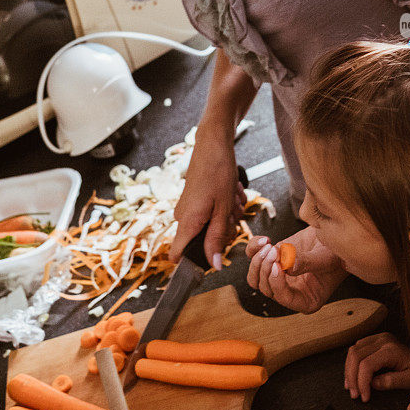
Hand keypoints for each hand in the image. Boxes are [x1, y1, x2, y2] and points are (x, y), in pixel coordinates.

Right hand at [168, 126, 245, 268]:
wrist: (213, 145)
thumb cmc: (218, 172)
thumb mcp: (222, 209)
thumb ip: (217, 239)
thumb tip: (214, 265)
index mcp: (187, 223)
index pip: (177, 255)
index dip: (193, 262)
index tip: (212, 258)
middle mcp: (184, 217)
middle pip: (204, 240)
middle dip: (224, 229)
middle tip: (232, 212)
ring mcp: (189, 207)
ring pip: (212, 223)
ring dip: (228, 213)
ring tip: (232, 196)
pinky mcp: (195, 199)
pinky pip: (212, 211)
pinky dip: (224, 204)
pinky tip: (230, 191)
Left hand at [246, 226, 347, 313]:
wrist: (331, 236)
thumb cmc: (335, 251)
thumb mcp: (326, 258)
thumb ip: (308, 262)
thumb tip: (288, 266)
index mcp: (306, 300)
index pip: (284, 298)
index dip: (277, 284)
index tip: (278, 266)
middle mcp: (291, 292)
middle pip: (266, 288)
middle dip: (266, 269)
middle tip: (274, 250)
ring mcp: (280, 278)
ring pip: (256, 278)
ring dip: (257, 262)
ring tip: (269, 245)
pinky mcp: (273, 261)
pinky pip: (253, 259)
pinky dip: (254, 249)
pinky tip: (265, 239)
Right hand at [345, 332, 409, 402]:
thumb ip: (392, 381)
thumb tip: (373, 384)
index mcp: (391, 350)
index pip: (367, 364)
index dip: (361, 382)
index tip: (364, 397)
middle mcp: (383, 340)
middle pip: (356, 355)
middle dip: (351, 377)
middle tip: (354, 394)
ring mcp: (379, 338)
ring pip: (353, 350)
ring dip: (349, 369)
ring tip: (351, 386)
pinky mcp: (376, 339)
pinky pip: (357, 347)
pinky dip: (352, 362)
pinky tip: (353, 374)